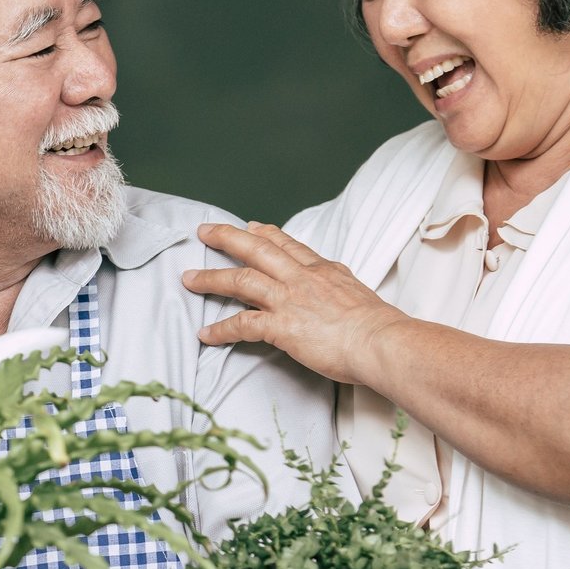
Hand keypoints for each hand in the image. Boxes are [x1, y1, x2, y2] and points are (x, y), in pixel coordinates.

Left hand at [181, 221, 406, 386]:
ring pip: (241, 280)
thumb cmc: (378, 326)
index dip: (266, 233)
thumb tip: (337, 293)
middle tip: (205, 232)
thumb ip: (340, 288)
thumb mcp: (358, 294)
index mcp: (322, 270)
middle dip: (227, 238)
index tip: (252, 226)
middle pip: (257, 249)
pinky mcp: (281, 327)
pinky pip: (242, 324)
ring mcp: (289, 300)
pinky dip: (221, 330)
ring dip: (211, 278)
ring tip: (189, 279)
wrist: (380, 342)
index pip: (288, 244)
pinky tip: (206, 334)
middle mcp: (302, 278)